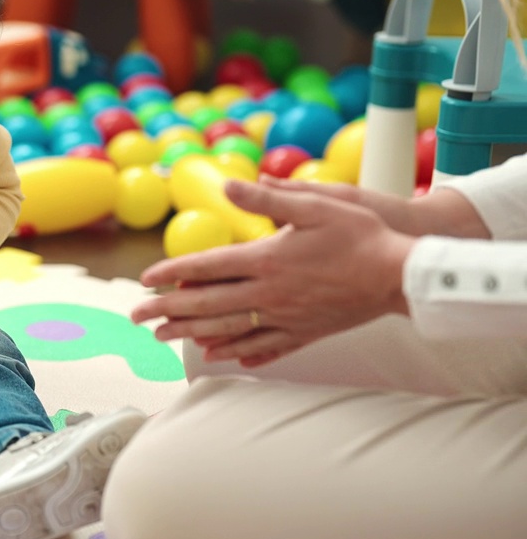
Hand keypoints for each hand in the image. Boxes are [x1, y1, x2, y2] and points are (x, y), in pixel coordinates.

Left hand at [130, 179, 415, 366]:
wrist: (402, 275)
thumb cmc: (361, 235)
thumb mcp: (313, 205)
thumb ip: (266, 197)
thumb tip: (226, 182)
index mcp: (266, 260)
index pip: (206, 268)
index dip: (171, 273)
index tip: (144, 280)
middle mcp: (270, 293)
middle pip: (207, 304)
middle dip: (166, 310)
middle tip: (135, 317)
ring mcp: (287, 316)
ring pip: (229, 330)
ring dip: (192, 333)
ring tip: (163, 337)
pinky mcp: (307, 331)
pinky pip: (265, 346)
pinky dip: (238, 352)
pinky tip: (220, 357)